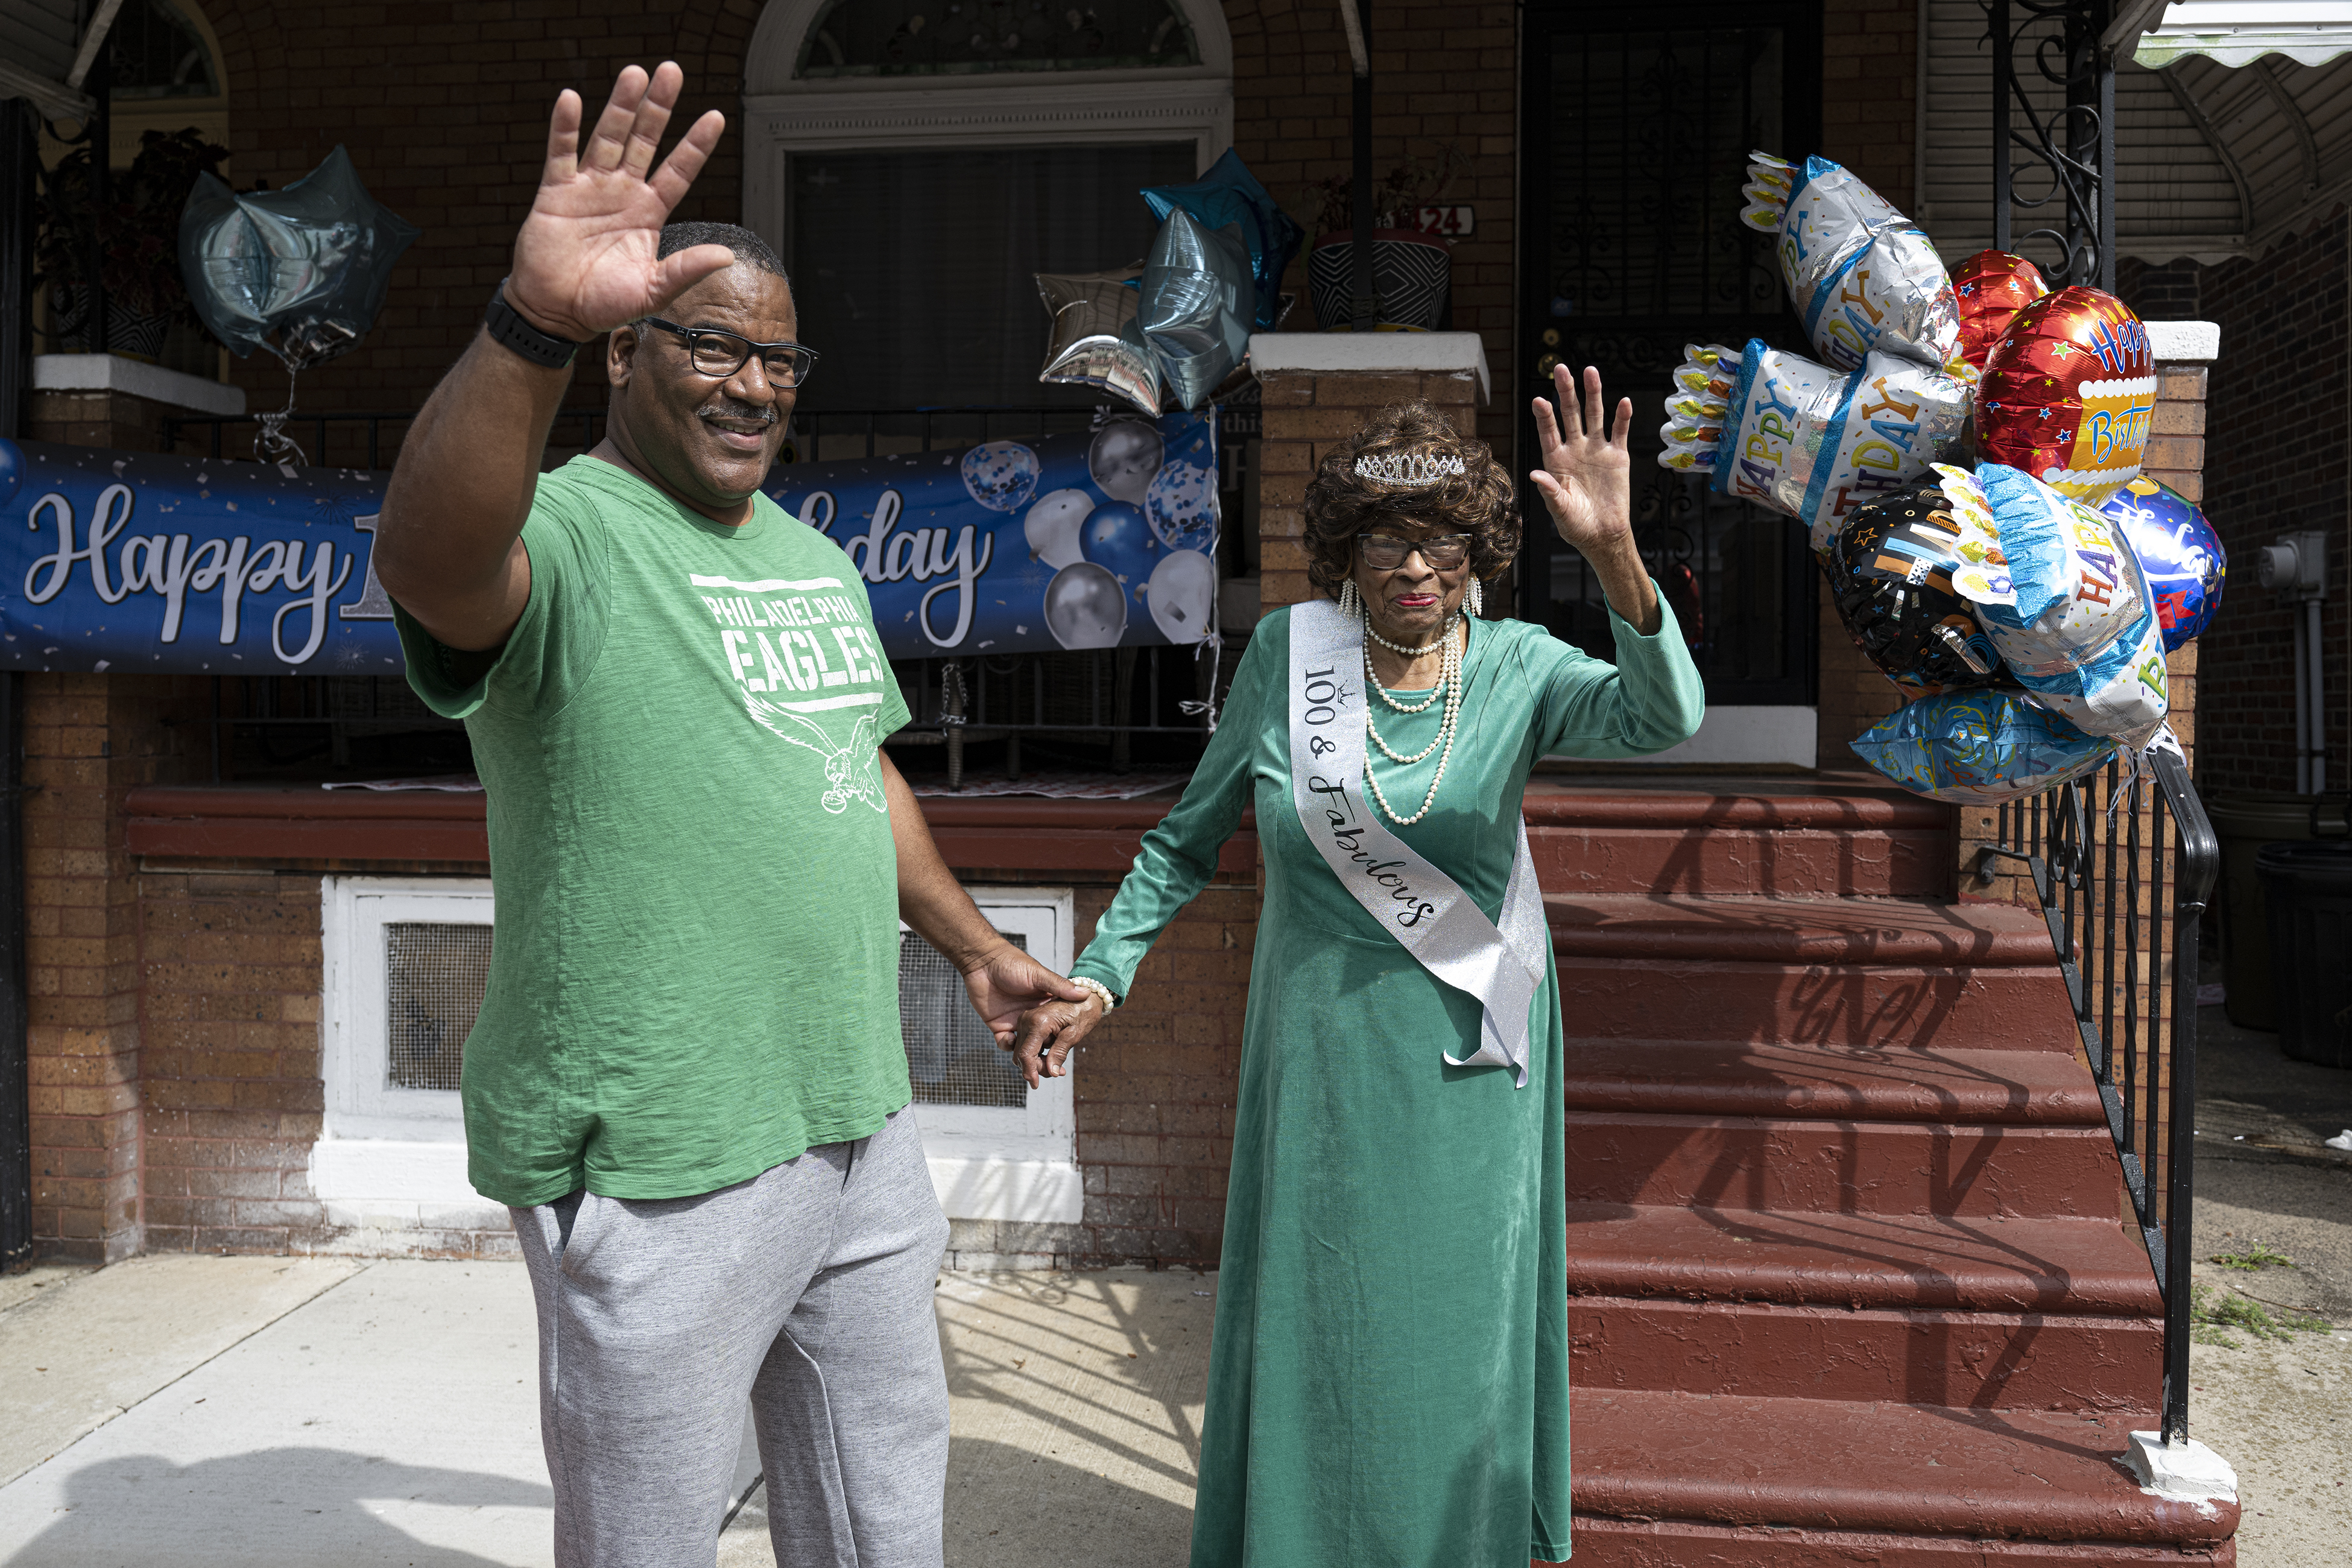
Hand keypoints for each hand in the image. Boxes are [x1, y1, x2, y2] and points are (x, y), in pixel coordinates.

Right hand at [507, 63, 734, 342]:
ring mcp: (589, 188)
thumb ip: (686, 269)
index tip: (714, 117)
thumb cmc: (603, 305)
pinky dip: (565, 127)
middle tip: (671, 71)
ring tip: (635, 74)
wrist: (556, 313)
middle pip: (644, 141)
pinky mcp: (556, 192)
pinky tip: (571, 100)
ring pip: (608, 138)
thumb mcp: (653, 290)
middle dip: (658, 107)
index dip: (695, 145)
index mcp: (648, 214)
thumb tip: (726, 255)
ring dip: (620, 106)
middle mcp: (622, 193)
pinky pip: (561, 153)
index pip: (678, 171)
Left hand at [962, 943, 1090, 1084]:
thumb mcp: (1039, 974)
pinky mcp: (998, 1025)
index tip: (1065, 1046)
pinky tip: (1010, 1040)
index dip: (1061, 1037)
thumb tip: (1086, 992)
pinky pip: (1004, 1043)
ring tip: (1030, 1060)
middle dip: (1044, 1053)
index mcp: (1044, 1004)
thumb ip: (1060, 986)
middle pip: (1041, 1040)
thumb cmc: (1013, 963)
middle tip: (1048, 1063)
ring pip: (1023, 1046)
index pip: (1056, 1025)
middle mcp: (1031, 1015)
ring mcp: (1014, 1021)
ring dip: (1026, 1055)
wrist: (983, 960)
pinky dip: (1007, 1046)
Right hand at [1002, 993, 1108, 1088]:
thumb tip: (1052, 1072)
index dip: (1030, 1072)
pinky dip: (1036, 1052)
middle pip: (1022, 1054)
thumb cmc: (1083, 1011)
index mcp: (1038, 1022)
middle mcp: (1027, 1019)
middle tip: (1057, 1071)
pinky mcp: (1028, 1021)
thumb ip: (1059, 1053)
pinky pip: (1026, 1042)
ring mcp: (1026, 1019)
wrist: (1085, 996)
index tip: (1036, 1084)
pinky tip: (1052, 1053)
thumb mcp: (1074, 1033)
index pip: (1026, 1054)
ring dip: (1036, 1060)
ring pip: (1022, 1050)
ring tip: (1057, 1063)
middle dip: (1036, 1068)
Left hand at [1529, 363, 1636, 559]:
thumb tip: (1534, 475)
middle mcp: (1575, 449)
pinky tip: (1624, 402)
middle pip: (1570, 415)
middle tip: (1560, 369)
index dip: (1544, 416)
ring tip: (1590, 371)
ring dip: (1593, 394)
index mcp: (1556, 461)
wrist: (1603, 535)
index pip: (1548, 432)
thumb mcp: (1560, 510)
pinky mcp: (1618, 456)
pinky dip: (1623, 417)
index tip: (1539, 400)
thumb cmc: (1576, 524)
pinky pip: (1620, 432)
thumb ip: (1550, 492)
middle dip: (1566, 392)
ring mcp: (1597, 450)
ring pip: (1595, 416)